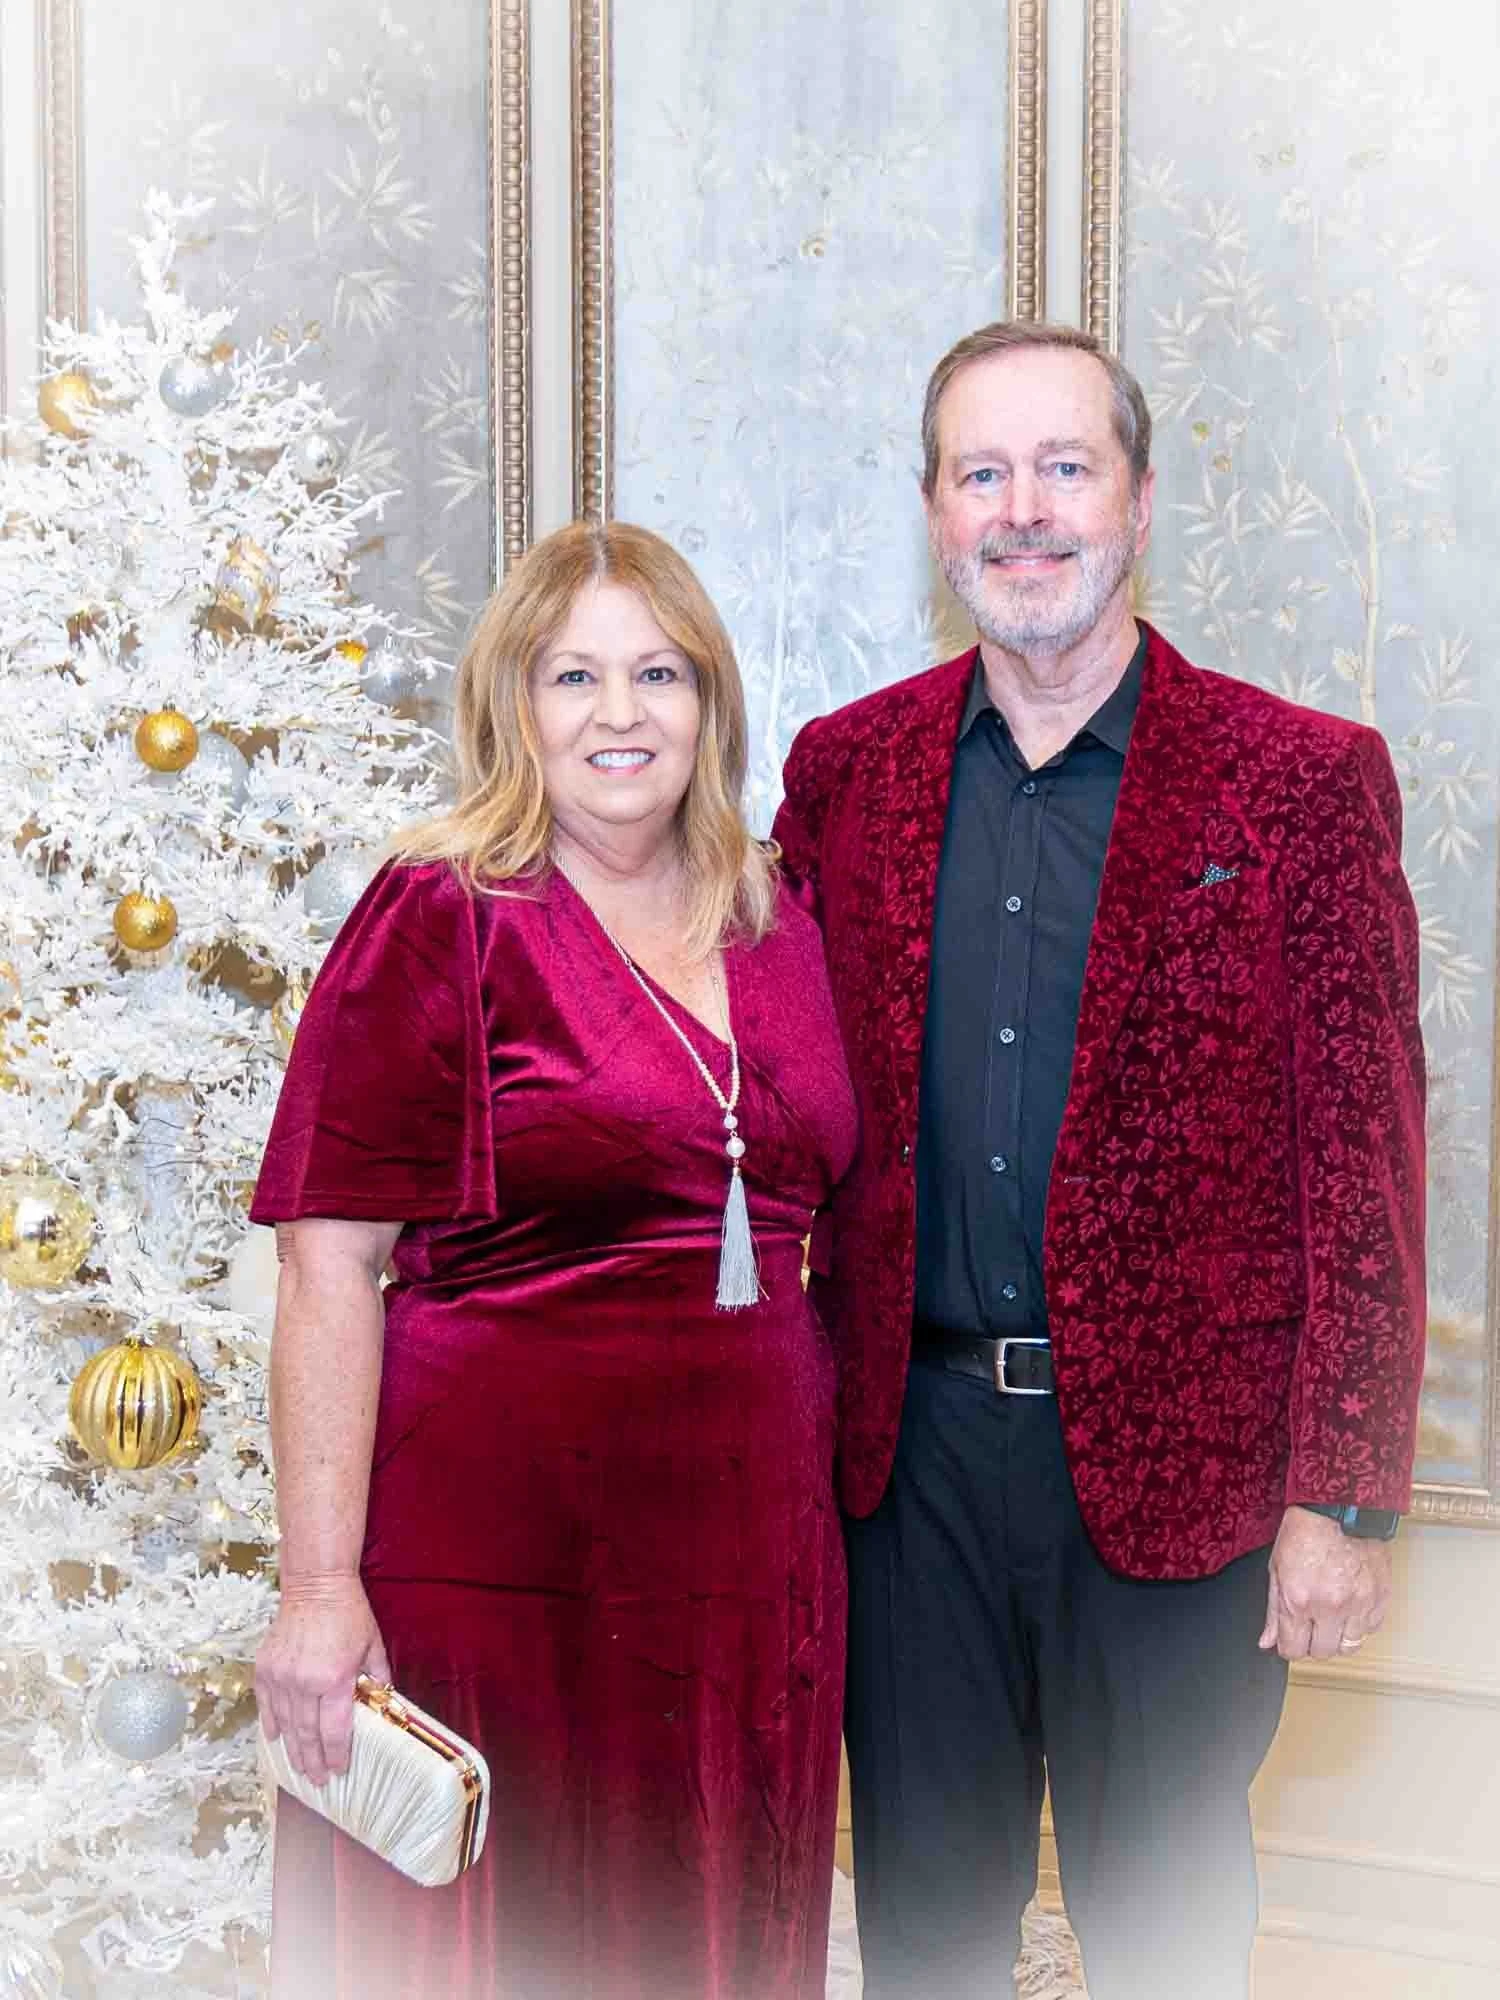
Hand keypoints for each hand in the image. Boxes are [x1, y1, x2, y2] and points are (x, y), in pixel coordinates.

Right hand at [255, 1572, 390, 1784]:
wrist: (316, 1585)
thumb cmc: (349, 1614)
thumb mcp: (373, 1645)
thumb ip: (378, 1678)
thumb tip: (385, 1705)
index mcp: (334, 1679)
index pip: (335, 1730)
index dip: (337, 1755)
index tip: (339, 1772)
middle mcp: (304, 1682)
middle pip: (307, 1734)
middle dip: (313, 1761)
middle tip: (317, 1782)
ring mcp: (281, 1677)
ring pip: (285, 1724)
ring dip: (292, 1749)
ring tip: (299, 1769)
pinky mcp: (265, 1669)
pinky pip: (266, 1705)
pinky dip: (271, 1724)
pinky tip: (276, 1739)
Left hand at [1259, 1506, 1391, 1660]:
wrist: (1340, 1507)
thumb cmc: (1304, 1532)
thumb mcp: (1277, 1568)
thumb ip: (1274, 1610)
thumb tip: (1267, 1642)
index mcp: (1299, 1600)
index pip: (1294, 1650)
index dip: (1290, 1646)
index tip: (1292, 1638)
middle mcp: (1330, 1607)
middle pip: (1322, 1653)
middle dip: (1314, 1643)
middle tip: (1312, 1624)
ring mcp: (1359, 1604)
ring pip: (1349, 1647)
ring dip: (1339, 1636)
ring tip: (1333, 1615)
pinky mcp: (1380, 1598)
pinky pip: (1371, 1629)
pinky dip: (1360, 1624)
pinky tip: (1351, 1605)